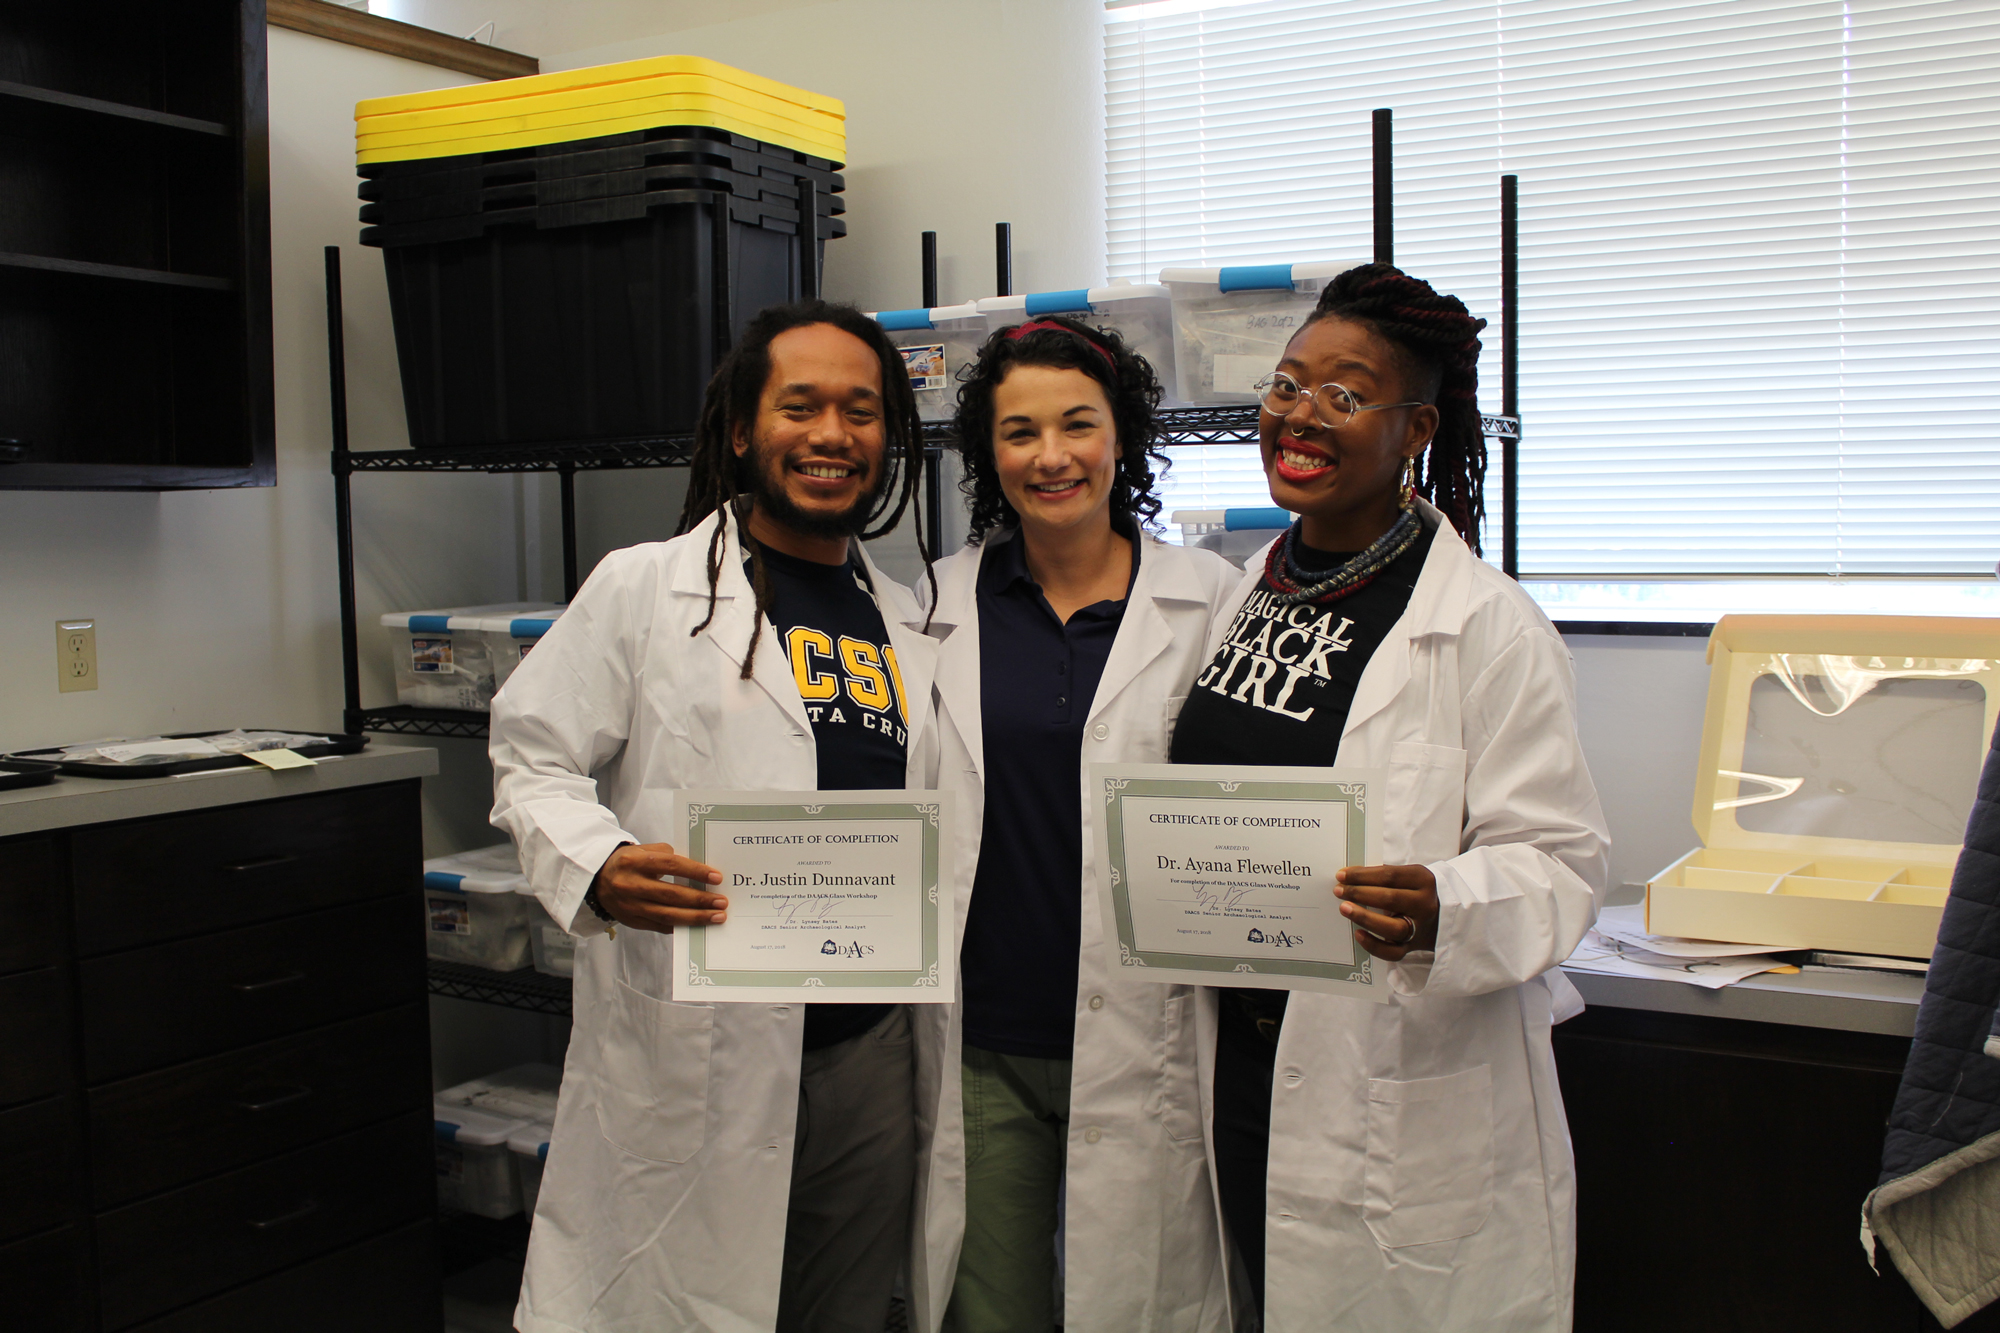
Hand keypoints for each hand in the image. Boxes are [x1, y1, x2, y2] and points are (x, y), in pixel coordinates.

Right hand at [592, 842, 726, 933]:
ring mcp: (630, 906)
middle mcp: (631, 885)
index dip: (695, 872)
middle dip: (700, 900)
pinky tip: (697, 926)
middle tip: (722, 902)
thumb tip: (696, 870)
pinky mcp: (632, 921)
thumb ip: (667, 856)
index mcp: (635, 862)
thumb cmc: (629, 862)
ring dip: (695, 917)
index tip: (716, 878)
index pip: (670, 866)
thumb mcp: (643, 850)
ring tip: (716, 917)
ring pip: (667, 915)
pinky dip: (680, 926)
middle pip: (671, 894)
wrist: (597, 880)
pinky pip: (659, 926)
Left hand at [1334, 864, 1438, 961]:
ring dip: (1365, 917)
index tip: (1341, 875)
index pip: (1390, 876)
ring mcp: (1420, 928)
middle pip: (1390, 899)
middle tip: (1339, 890)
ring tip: (1344, 908)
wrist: (1445, 915)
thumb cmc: (1418, 891)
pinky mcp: (1414, 946)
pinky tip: (1358, 934)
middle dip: (1360, 893)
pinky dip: (1374, 945)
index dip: (1363, 875)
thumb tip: (1350, 877)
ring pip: (1392, 927)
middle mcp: (1424, 904)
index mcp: (1423, 881)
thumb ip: (1386, 875)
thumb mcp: (1410, 876)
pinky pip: (1393, 952)